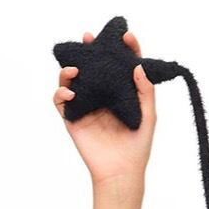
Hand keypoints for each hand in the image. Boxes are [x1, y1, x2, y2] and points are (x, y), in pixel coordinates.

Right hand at [53, 24, 155, 185]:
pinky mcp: (72, 118)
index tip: (126, 35)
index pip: (119, 65)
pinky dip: (61, 92)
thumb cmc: (138, 146)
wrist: (122, 172)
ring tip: (75, 68)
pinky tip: (71, 92)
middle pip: (92, 66)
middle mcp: (101, 95)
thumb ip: (145, 92)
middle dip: (89, 49)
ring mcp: (85, 105)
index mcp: (119, 92)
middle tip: (89, 37)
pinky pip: (60, 101)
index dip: (122, 48)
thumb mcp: (148, 116)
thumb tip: (137, 66)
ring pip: (72, 80)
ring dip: (69, 69)